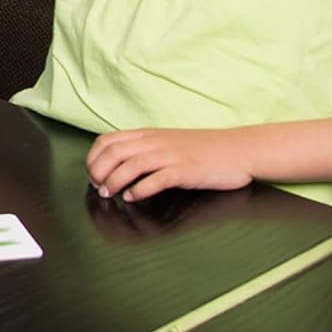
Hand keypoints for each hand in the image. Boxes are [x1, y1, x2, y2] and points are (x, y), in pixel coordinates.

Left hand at [86, 127, 254, 201]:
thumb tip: (116, 165)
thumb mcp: (167, 143)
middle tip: (98, 188)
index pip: (108, 140)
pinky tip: (133, 197)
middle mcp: (156, 142)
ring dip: (115, 181)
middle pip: (114, 152)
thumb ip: (144, 149)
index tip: (91, 174)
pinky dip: (141, 189)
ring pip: (131, 164)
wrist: (239, 149)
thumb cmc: (204, 150)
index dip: (93, 158)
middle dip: (99, 171)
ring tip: (109, 194)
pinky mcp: (186, 171)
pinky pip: (158, 178)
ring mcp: (171, 156)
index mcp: (148, 135)